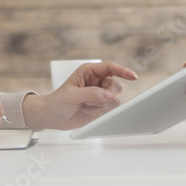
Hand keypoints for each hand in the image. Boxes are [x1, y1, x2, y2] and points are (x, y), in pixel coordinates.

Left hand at [23, 61, 137, 130]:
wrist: (52, 117)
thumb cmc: (57, 102)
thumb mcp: (72, 95)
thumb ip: (92, 94)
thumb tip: (110, 94)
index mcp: (89, 71)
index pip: (110, 68)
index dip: (122, 71)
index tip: (133, 76)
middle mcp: (97, 81)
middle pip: (116, 85)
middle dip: (106, 95)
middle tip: (90, 100)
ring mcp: (100, 94)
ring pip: (115, 98)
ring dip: (102, 105)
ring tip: (86, 106)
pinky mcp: (102, 106)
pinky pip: (111, 108)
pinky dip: (101, 112)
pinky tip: (89, 111)